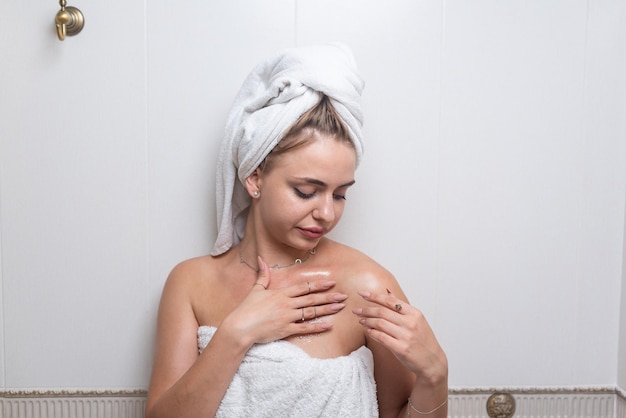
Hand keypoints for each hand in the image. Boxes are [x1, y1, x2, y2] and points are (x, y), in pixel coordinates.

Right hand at [224, 256, 347, 344]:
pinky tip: (329, 325)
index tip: (331, 283)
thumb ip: (263, 275)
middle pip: (311, 299)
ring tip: (340, 307)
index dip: (318, 285)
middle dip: (328, 296)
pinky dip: (318, 327)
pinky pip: (305, 328)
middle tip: (343, 295)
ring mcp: (288, 317)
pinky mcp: (286, 330)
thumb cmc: (246, 309)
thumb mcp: (255, 289)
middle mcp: (287, 304)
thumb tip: (261, 259)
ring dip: (327, 309)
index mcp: (281, 294)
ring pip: (311, 312)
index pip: (303, 287)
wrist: (240, 327)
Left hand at [352, 288, 446, 380]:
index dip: (374, 296)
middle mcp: (411, 323)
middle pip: (382, 312)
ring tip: (361, 320)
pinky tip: (367, 330)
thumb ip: (401, 306)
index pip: (391, 301)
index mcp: (414, 313)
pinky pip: (381, 337)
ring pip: (380, 324)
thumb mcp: (416, 320)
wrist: (432, 361)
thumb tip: (387, 292)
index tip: (362, 294)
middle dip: (366, 310)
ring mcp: (406, 336)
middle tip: (356, 310)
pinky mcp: (401, 349)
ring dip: (367, 321)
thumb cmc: (423, 340)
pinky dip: (372, 332)